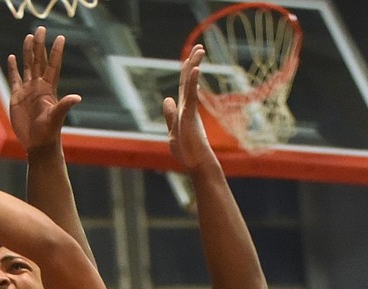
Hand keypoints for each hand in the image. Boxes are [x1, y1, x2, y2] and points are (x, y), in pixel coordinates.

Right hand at [7, 26, 80, 151]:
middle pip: (39, 61)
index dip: (56, 52)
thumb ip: (65, 105)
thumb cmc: (49, 131)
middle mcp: (39, 86)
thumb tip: (77, 97)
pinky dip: (13, 68)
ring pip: (28, 66)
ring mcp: (28, 91)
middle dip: (40, 45)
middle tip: (41, 29)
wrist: (37, 143)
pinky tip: (12, 57)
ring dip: (28, 52)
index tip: (60, 37)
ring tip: (29, 37)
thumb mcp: (56, 117)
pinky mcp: (17, 97)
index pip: (53, 65)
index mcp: (49, 89)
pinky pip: (15, 78)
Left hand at [162, 44, 215, 170]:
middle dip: (193, 62)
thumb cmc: (186, 151)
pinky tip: (195, 69)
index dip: (186, 71)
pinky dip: (192, 82)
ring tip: (200, 50)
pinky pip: (190, 96)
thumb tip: (166, 99)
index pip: (184, 85)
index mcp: (183, 109)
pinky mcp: (189, 116)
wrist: (195, 163)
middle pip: (188, 80)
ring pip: (190, 84)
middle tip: (200, 47)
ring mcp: (188, 110)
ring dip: (194, 66)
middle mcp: (187, 106)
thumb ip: (170, 114)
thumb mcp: (172, 130)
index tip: (191, 58)